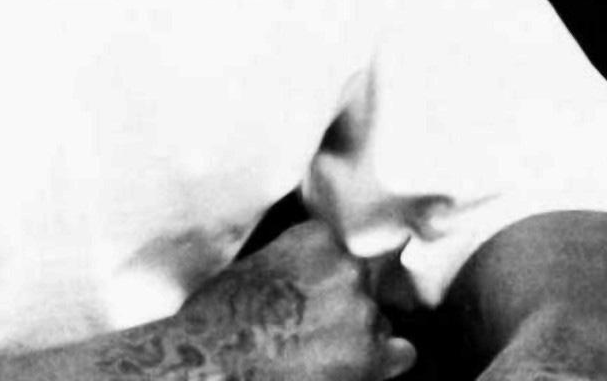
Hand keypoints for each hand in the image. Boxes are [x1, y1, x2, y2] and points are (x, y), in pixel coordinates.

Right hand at [94, 220, 417, 380]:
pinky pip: (400, 354)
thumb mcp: (250, 267)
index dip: (322, 281)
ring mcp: (361, 310)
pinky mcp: (368, 354)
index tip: (303, 299)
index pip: (340, 254)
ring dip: (355, 337)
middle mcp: (348, 267)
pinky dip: (382, 363)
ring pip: (377, 321)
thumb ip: (292, 262)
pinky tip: (351, 371)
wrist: (205, 362)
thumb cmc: (212, 323)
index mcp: (317, 238)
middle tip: (304, 332)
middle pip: (363, 286)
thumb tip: (306, 280)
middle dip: (341, 308)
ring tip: (313, 356)